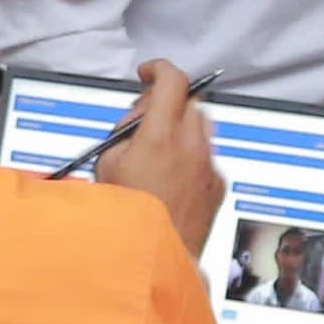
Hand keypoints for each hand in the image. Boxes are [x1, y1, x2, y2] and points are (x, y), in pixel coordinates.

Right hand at [96, 56, 224, 251]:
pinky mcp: (217, 185)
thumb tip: (135, 123)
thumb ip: (123, 134)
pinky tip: (172, 179)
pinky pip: (207, 158)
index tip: (148, 74)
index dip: (158, 69)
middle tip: (145, 121)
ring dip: (182, 128)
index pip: (172, 80)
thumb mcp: (107, 164)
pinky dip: (192, 157)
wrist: (157, 254)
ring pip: (202, 128)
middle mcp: (191, 145)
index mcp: (161, 135)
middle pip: (189, 101)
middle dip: (168, 104)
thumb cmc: (129, 216)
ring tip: (159, 152)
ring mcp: (208, 165)